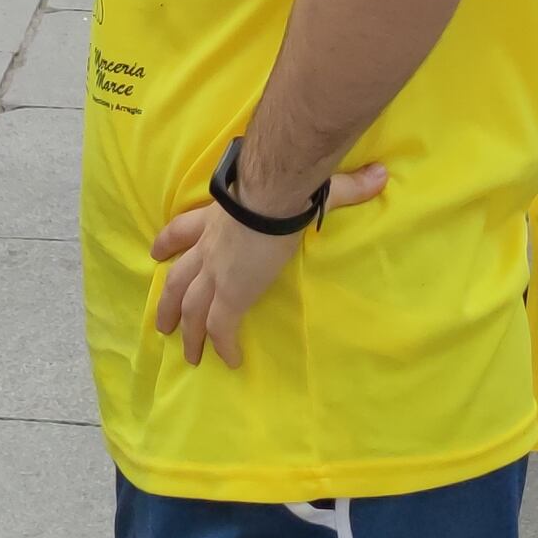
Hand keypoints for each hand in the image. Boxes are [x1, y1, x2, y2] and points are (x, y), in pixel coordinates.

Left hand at [146, 167, 390, 365]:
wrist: (272, 198)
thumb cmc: (283, 186)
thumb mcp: (302, 184)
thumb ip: (344, 183)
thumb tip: (381, 175)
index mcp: (216, 219)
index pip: (183, 230)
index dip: (168, 242)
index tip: (156, 252)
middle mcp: (208, 249)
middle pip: (177, 280)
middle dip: (167, 303)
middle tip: (161, 324)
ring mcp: (216, 274)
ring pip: (192, 310)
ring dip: (187, 332)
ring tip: (186, 353)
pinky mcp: (230, 296)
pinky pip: (222, 329)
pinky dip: (223, 347)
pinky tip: (229, 362)